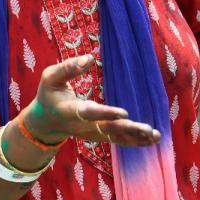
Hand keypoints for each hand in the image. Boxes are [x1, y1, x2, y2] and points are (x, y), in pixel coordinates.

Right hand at [27, 54, 161, 145]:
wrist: (45, 123)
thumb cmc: (48, 95)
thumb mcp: (50, 78)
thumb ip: (67, 68)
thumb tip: (90, 58)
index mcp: (68, 110)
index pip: (88, 113)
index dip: (105, 114)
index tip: (124, 112)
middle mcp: (81, 126)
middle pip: (106, 129)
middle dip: (127, 129)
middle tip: (146, 128)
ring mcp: (91, 134)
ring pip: (115, 138)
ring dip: (135, 137)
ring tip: (154, 134)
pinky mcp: (99, 137)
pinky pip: (119, 141)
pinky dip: (136, 142)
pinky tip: (153, 139)